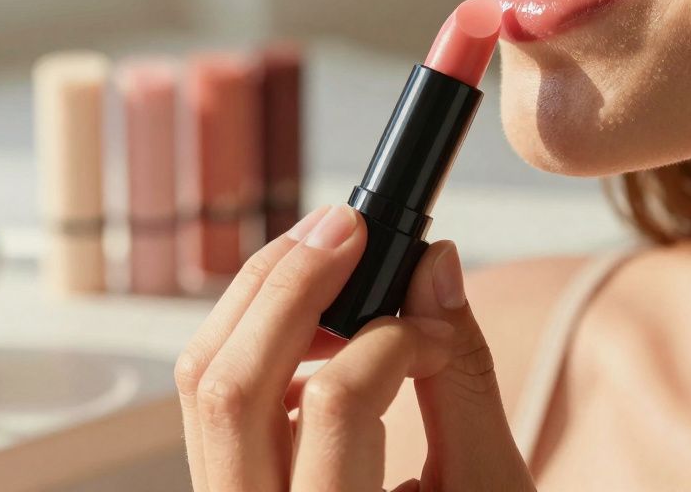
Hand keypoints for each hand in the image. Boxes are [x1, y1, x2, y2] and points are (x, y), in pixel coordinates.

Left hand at [175, 204, 534, 491]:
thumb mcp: (486, 489)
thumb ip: (465, 378)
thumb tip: (436, 267)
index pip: (336, 403)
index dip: (393, 335)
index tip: (437, 319)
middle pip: (231, 381)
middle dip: (289, 282)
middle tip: (349, 225)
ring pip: (204, 383)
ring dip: (260, 300)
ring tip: (324, 255)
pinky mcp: (225, 488)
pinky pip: (215, 400)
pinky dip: (254, 339)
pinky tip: (306, 322)